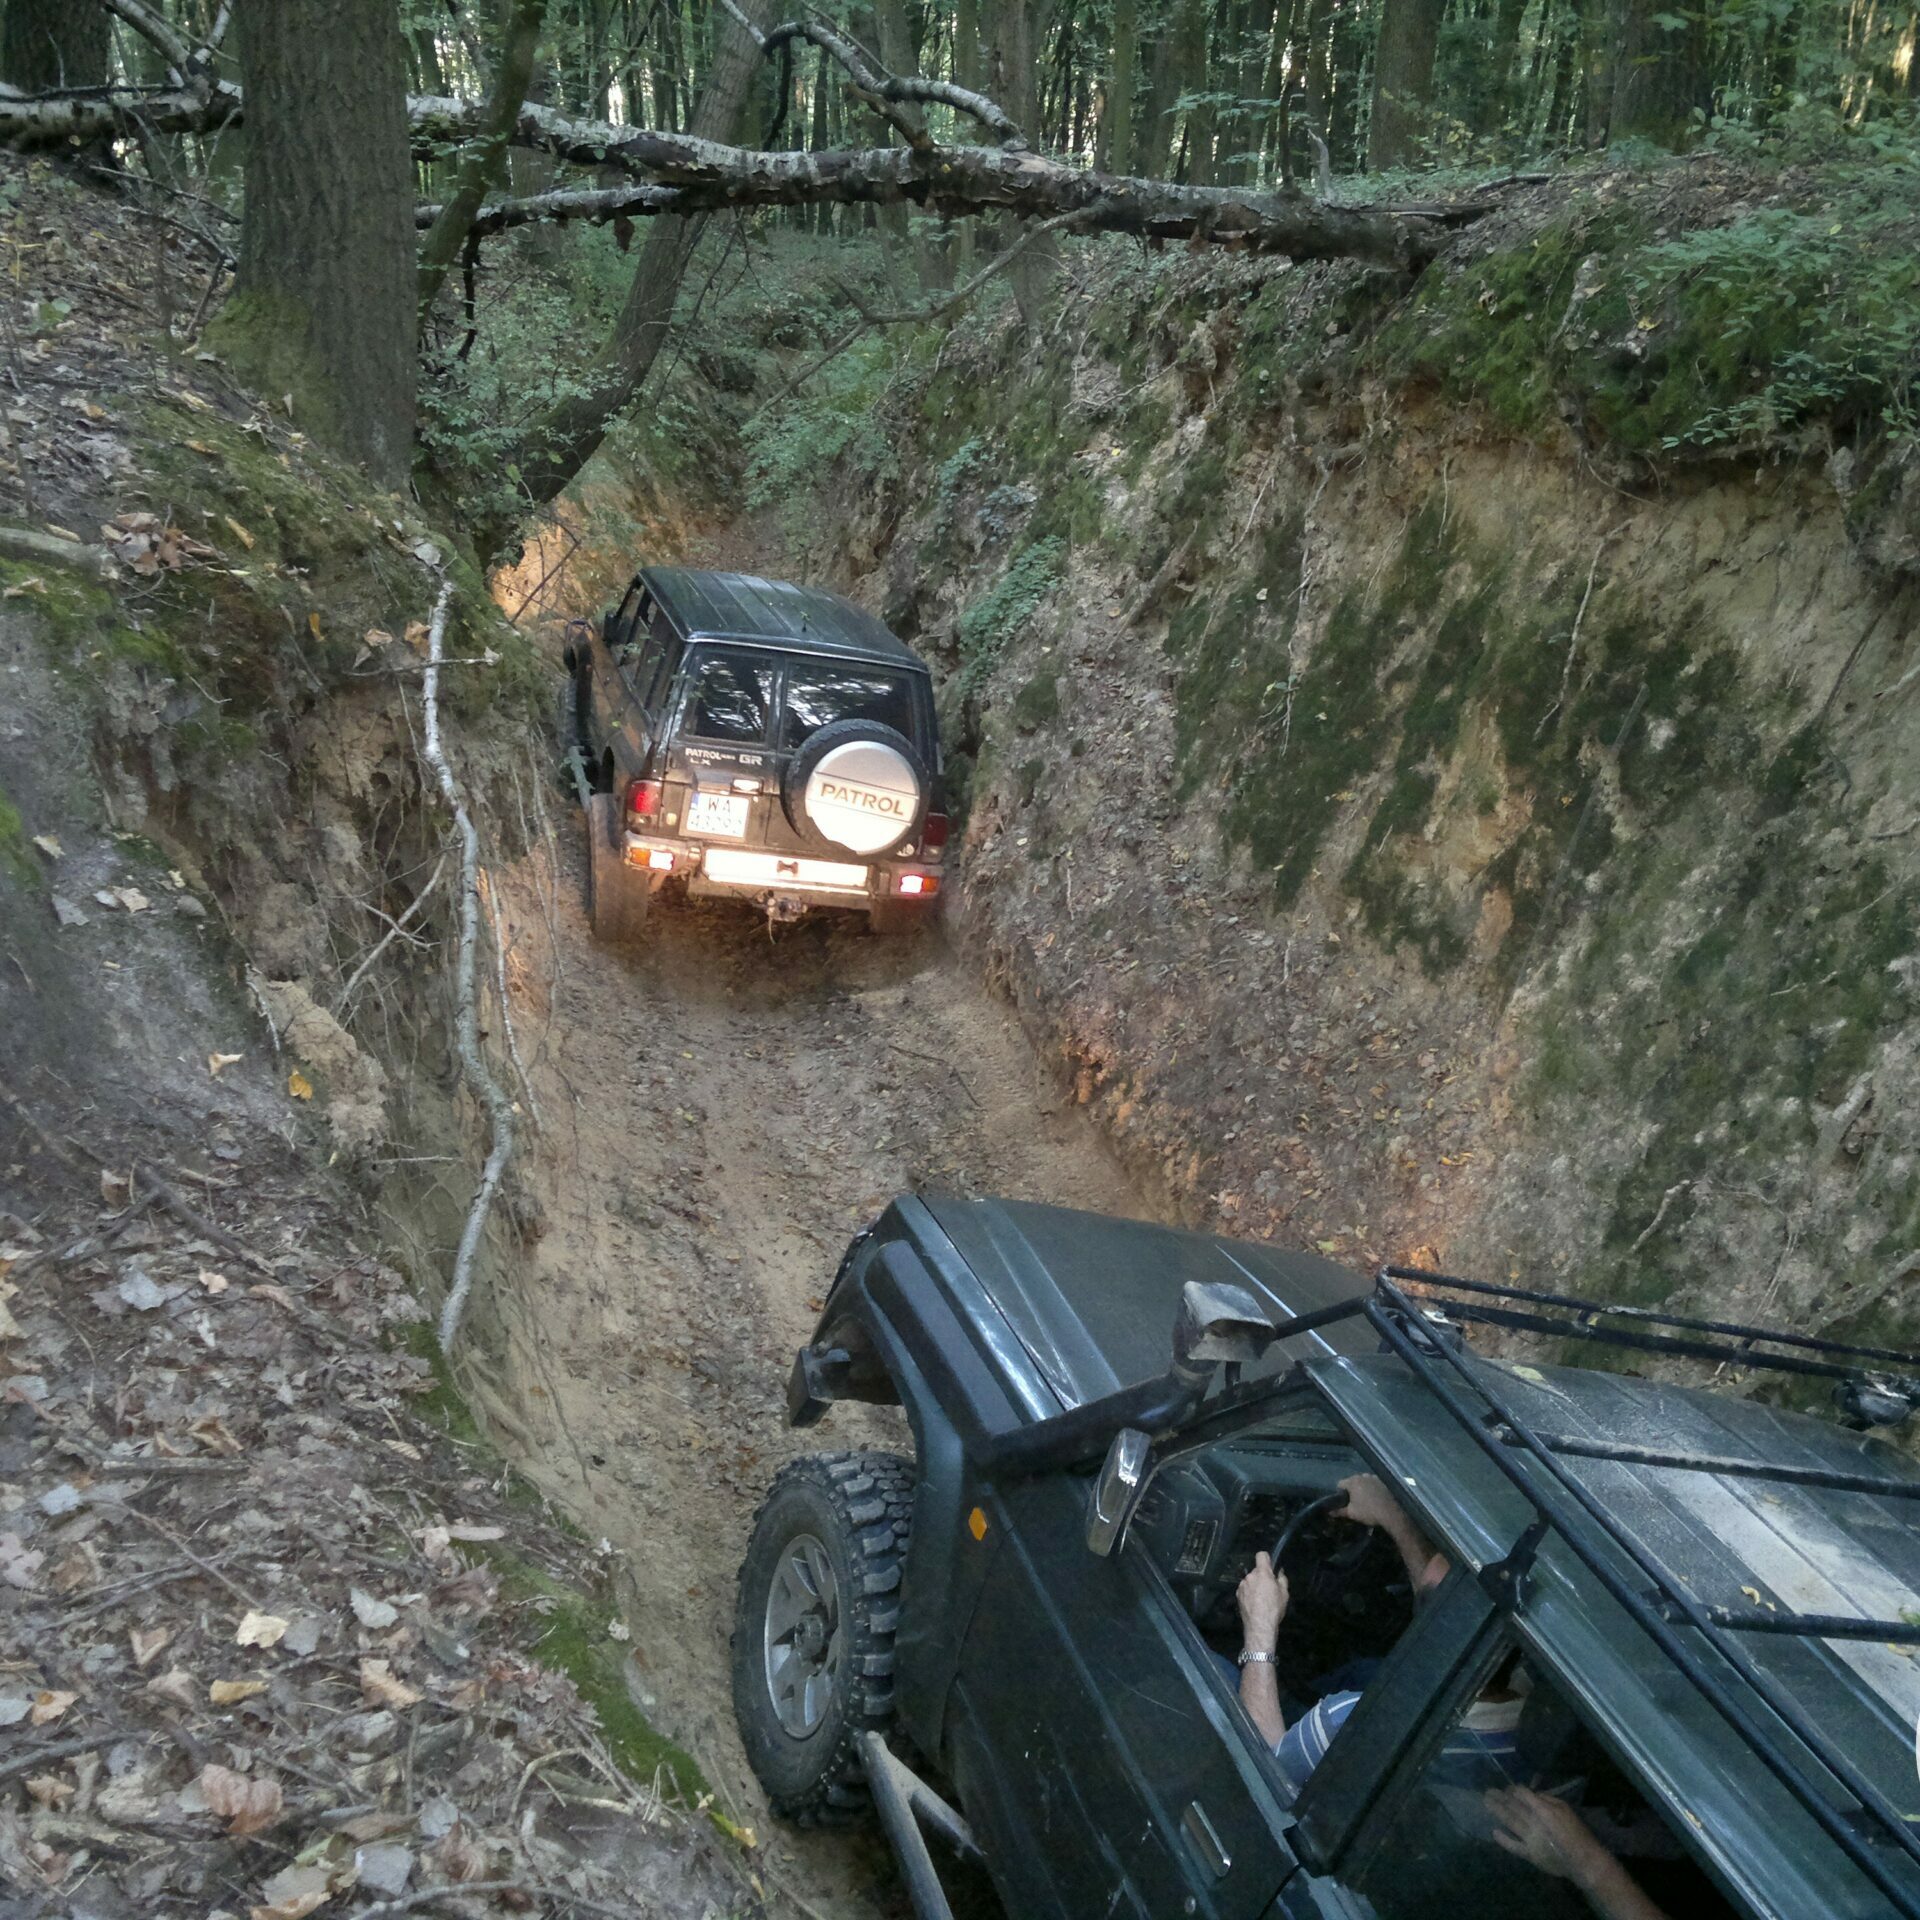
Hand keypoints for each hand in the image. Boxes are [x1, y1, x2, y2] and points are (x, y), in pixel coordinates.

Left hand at [1237, 1551, 1287, 1648]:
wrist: (1259, 1625)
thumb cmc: (1274, 1608)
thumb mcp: (1284, 1594)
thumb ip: (1282, 1579)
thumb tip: (1279, 1572)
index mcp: (1262, 1573)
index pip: (1261, 1555)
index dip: (1266, 1559)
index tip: (1270, 1567)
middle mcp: (1249, 1576)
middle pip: (1256, 1571)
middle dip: (1261, 1577)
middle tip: (1268, 1589)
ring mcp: (1242, 1586)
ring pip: (1250, 1581)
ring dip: (1254, 1586)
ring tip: (1261, 1600)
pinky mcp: (1237, 1595)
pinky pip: (1245, 1590)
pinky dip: (1249, 1593)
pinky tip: (1254, 1604)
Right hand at [1336, 1472, 1403, 1530]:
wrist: (1390, 1513)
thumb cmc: (1368, 1512)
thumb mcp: (1352, 1513)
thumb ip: (1339, 1511)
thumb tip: (1329, 1512)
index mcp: (1353, 1482)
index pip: (1340, 1483)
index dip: (1339, 1493)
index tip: (1343, 1502)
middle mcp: (1362, 1476)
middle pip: (1351, 1481)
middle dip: (1351, 1489)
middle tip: (1354, 1502)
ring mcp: (1373, 1477)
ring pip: (1362, 1481)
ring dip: (1361, 1487)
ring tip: (1365, 1499)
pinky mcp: (1383, 1481)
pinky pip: (1372, 1482)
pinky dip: (1371, 1487)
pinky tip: (1374, 1497)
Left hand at [1484, 1786, 1608, 1882]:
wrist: (1583, 1860)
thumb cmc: (1576, 1832)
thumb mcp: (1565, 1808)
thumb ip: (1547, 1799)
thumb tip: (1532, 1795)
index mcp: (1544, 1810)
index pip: (1523, 1795)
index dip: (1514, 1790)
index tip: (1508, 1788)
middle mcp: (1534, 1822)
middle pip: (1513, 1806)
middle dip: (1500, 1797)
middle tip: (1488, 1791)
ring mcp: (1530, 1839)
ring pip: (1510, 1821)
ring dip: (1497, 1811)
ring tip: (1486, 1802)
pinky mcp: (1530, 1854)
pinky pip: (1514, 1846)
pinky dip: (1504, 1839)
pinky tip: (1494, 1832)